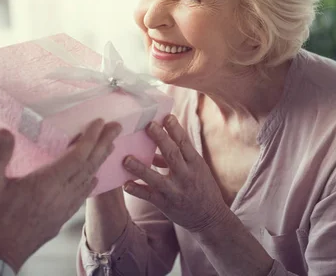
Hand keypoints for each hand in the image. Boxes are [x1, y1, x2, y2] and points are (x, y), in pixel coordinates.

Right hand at [0, 119, 121, 272]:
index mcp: (45, 185)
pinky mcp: (57, 221)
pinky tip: (93, 180)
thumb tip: (5, 132)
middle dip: (103, 144)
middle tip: (117, 128)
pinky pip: (80, 197)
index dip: (90, 139)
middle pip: (88, 166)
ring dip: (99, 162)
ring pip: (87, 181)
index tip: (100, 123)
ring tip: (109, 147)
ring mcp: (60, 211)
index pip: (76, 157)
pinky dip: (90, 183)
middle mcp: (59, 197)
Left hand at [122, 115, 228, 233]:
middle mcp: (186, 176)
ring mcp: (175, 191)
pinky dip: (137, 190)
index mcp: (195, 164)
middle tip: (148, 125)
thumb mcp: (197, 168)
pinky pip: (149, 197)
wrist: (210, 217)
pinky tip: (125, 184)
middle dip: (161, 139)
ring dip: (141, 168)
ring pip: (156, 178)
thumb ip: (181, 154)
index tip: (166, 117)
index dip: (176, 129)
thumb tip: (161, 136)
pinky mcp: (165, 204)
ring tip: (126, 159)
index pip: (185, 143)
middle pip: (172, 155)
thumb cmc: (202, 186)